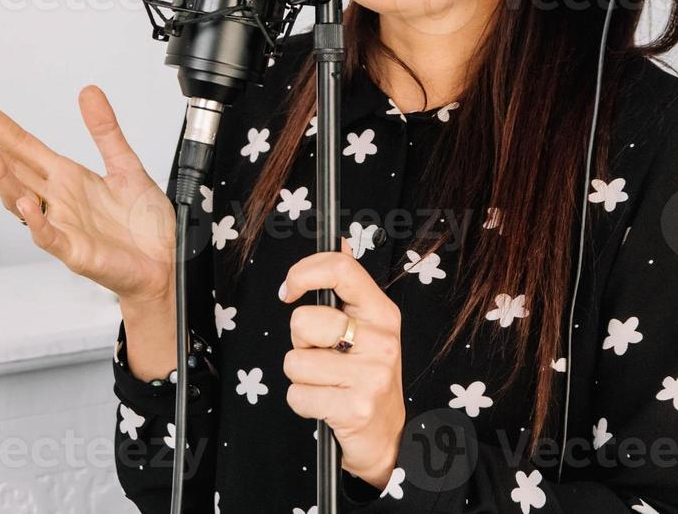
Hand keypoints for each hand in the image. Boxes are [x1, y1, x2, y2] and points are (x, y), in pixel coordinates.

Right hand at [0, 86, 175, 304]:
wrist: (164, 263)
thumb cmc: (143, 225)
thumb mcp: (126, 165)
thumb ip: (105, 130)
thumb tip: (88, 92)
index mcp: (67, 177)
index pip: (21, 145)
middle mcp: (58, 199)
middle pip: (11, 169)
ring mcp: (62, 225)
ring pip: (20, 200)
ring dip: (1, 176)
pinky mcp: (76, 251)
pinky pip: (49, 236)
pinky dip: (37, 221)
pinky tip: (28, 204)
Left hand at [278, 237, 405, 490]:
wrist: (388, 436)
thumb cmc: (368, 375)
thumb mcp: (368, 327)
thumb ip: (349, 287)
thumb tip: (339, 240)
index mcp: (382, 313)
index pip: (341, 269)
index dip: (303, 271)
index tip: (289, 289)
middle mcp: (381, 340)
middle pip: (303, 321)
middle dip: (299, 342)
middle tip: (323, 356)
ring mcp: (371, 374)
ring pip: (294, 362)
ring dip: (300, 376)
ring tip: (327, 382)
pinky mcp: (355, 407)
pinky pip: (297, 394)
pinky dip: (302, 402)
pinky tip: (327, 404)